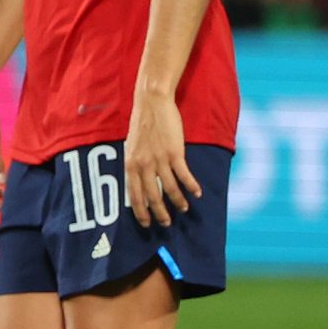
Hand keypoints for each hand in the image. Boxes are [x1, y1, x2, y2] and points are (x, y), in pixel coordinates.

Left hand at [123, 89, 197, 227]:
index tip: (146, 224)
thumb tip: (139, 181)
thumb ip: (135, 164)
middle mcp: (142, 165)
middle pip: (152, 196)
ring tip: (184, 209)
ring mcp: (159, 160)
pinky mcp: (174, 153)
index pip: (133, 195)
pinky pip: (184, 175)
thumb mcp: (132, 147)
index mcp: (130, 164)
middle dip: (159, 212)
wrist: (151, 104)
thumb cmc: (142, 125)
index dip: (140, 211)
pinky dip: (191, 186)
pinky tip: (197, 193)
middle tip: (166, 223)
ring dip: (178, 201)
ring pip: (169, 188)